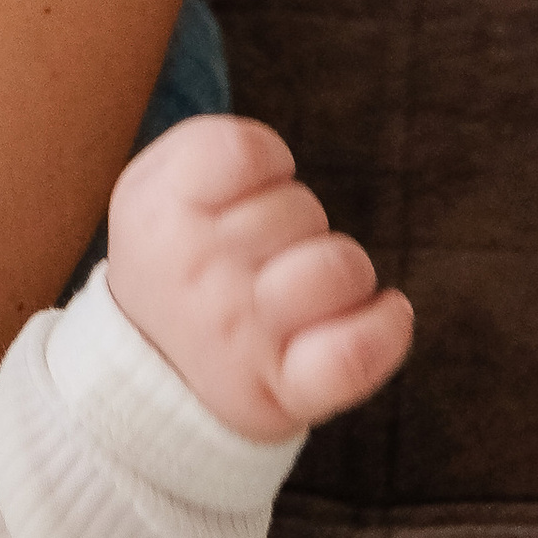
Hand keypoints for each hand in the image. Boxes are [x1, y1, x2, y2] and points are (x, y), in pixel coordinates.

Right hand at [105, 115, 412, 440]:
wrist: (148, 364)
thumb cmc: (173, 254)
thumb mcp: (154, 185)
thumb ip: (209, 146)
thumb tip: (279, 162)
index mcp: (158, 213)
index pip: (248, 152)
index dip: (268, 160)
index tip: (250, 184)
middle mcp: (196, 274)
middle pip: (303, 208)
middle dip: (297, 222)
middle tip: (264, 251)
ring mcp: (241, 337)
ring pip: (343, 268)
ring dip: (342, 271)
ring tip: (309, 285)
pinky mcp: (282, 390)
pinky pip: (356, 353)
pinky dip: (386, 328)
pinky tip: (389, 312)